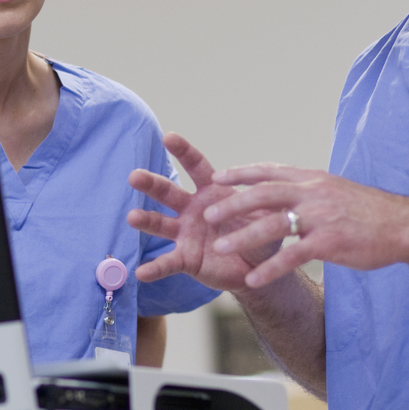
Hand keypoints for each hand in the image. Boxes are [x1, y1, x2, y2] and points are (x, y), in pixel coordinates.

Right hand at [127, 134, 295, 291]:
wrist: (259, 269)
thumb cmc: (262, 234)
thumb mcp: (268, 213)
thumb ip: (266, 198)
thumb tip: (276, 181)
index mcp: (212, 191)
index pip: (195, 166)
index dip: (183, 151)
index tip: (168, 137)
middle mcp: (192, 209)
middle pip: (168, 192)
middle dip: (151, 183)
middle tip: (134, 176)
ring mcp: (185, 233)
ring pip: (161, 224)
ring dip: (145, 220)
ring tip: (132, 217)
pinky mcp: (186, 259)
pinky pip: (167, 262)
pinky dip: (154, 268)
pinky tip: (140, 272)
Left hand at [203, 161, 408, 289]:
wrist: (404, 226)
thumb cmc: (370, 212)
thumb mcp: (336, 190)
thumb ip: (308, 191)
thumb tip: (284, 190)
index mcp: (313, 180)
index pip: (270, 171)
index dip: (242, 173)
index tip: (218, 177)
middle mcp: (313, 194)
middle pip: (263, 194)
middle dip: (232, 204)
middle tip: (207, 215)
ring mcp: (320, 217)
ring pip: (272, 225)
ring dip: (242, 237)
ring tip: (219, 249)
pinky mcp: (329, 242)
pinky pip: (292, 256)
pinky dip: (270, 268)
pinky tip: (252, 280)